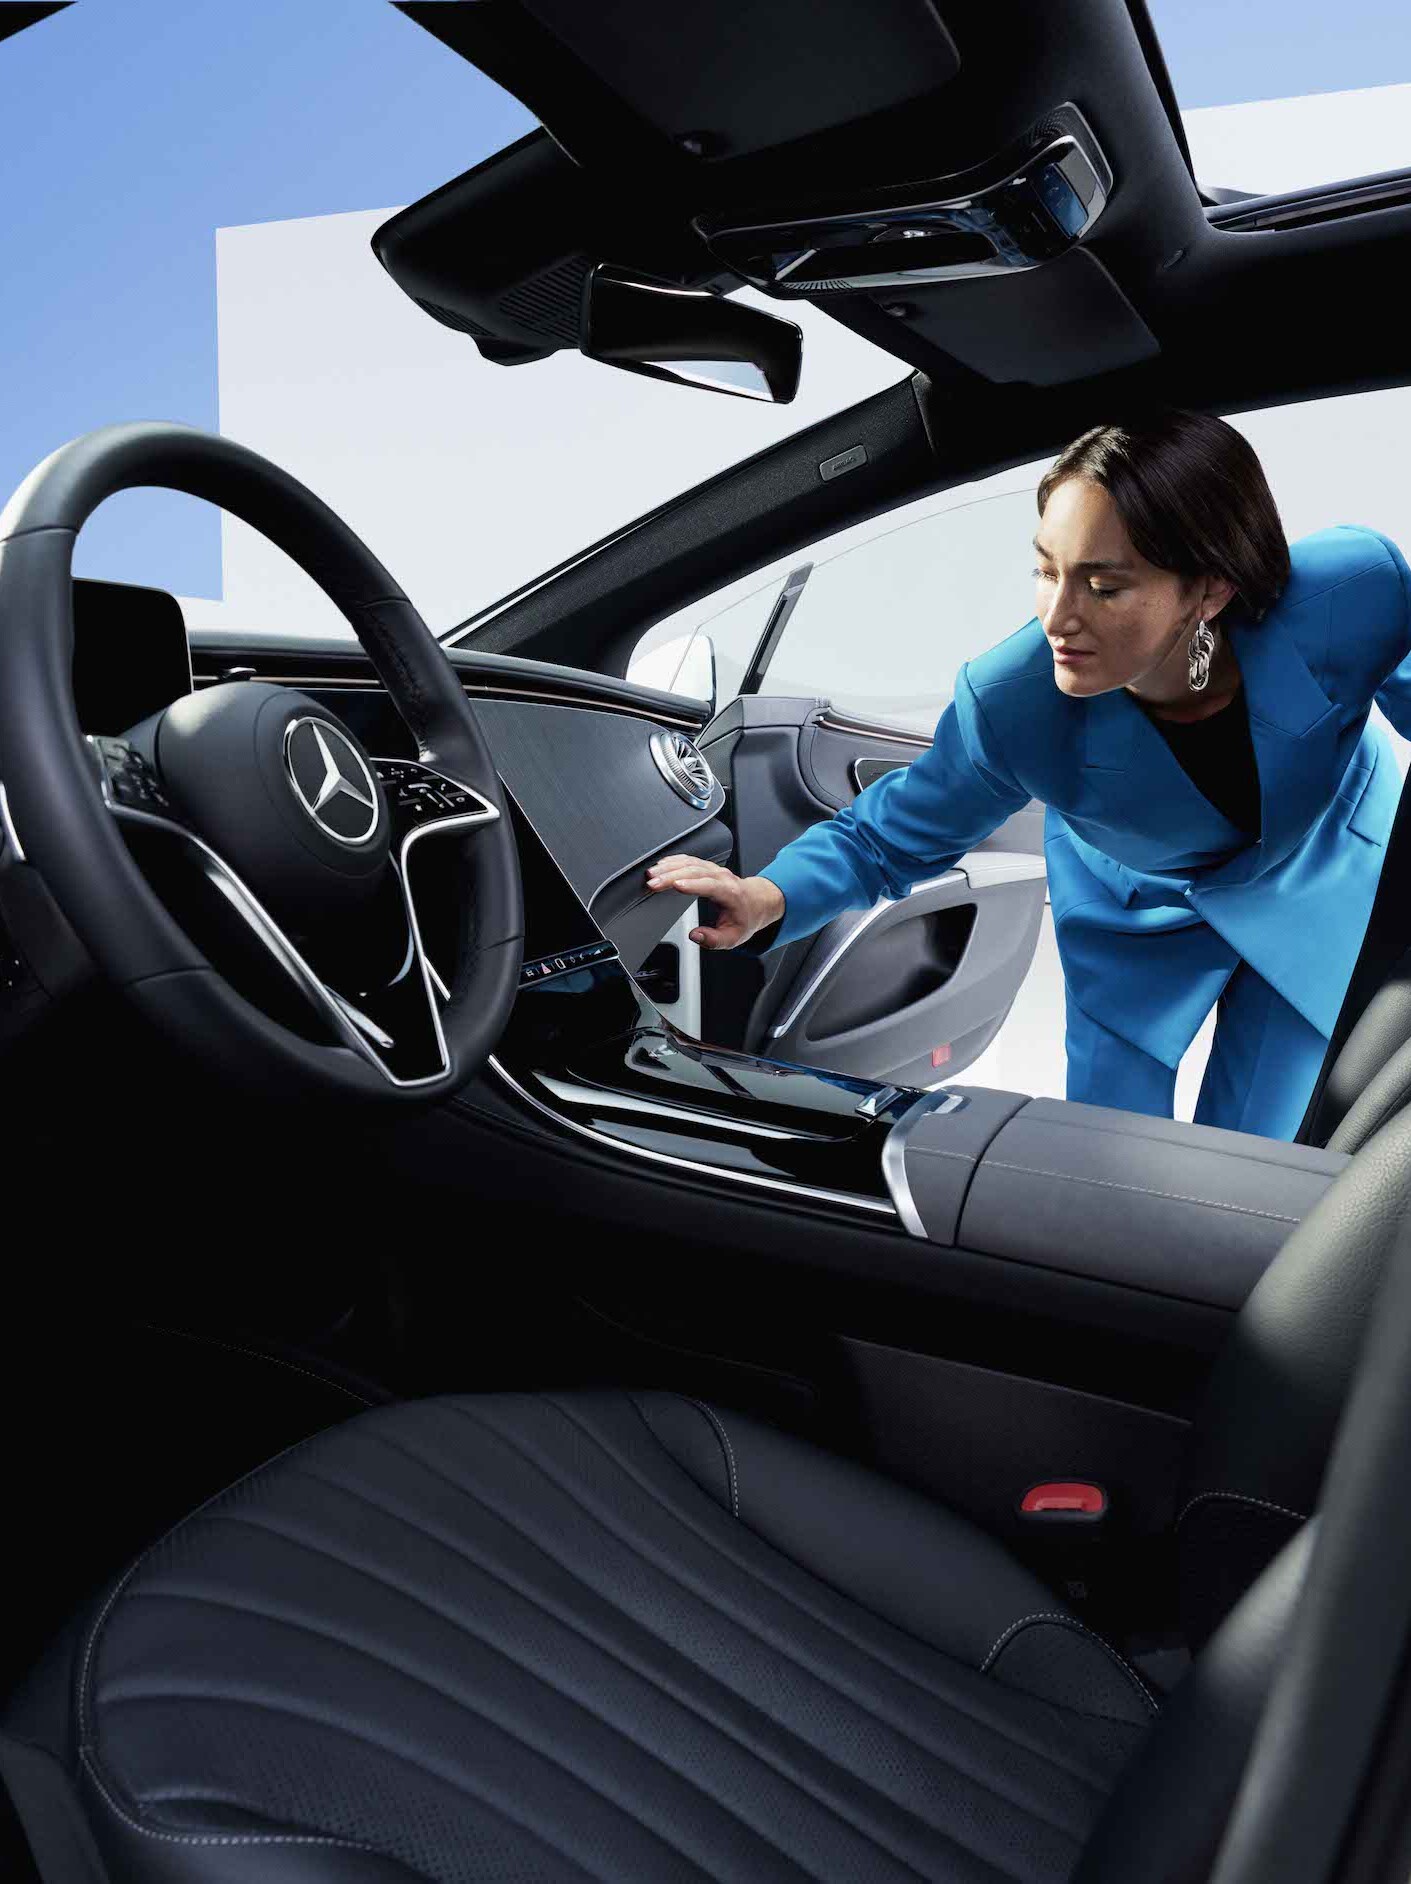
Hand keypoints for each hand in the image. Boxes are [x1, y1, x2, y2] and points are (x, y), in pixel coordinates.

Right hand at [644, 855, 785, 949]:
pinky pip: (689, 859)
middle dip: (671, 876)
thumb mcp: (733, 938)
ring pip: (690, 862)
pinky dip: (673, 861)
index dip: (692, 885)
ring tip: (651, 874)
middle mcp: (722, 877)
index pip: (710, 885)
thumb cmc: (745, 918)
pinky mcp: (707, 867)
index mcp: (730, 893)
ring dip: (669, 866)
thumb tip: (694, 936)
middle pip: (694, 871)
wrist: (756, 902)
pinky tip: (660, 865)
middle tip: (651, 883)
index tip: (675, 885)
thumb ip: (713, 940)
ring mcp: (714, 869)